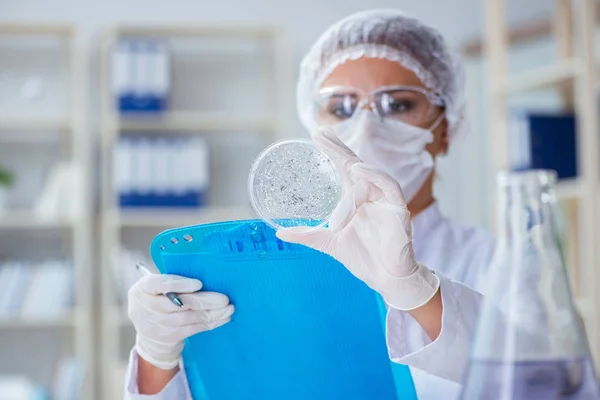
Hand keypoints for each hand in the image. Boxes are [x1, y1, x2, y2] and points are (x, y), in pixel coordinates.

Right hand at [128, 274, 233, 369]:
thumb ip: (174, 280)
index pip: (159, 284)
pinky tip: (222, 318)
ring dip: (211, 314)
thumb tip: (206, 276)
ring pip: (188, 319)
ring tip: (228, 309)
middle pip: (178, 304)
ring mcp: (155, 325)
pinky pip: (193, 329)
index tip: (199, 283)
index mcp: (143, 288)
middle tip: (224, 299)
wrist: (147, 330)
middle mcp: (146, 307)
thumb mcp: (158, 286)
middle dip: (204, 301)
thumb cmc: (158, 298)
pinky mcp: (168, 337)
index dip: (179, 284)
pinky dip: (209, 323)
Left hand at [276, 127, 439, 310]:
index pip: (343, 168)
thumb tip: (279, 232)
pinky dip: (374, 177)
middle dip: (338, 147)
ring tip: (334, 158)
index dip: (332, 151)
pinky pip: (389, 186)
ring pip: (367, 176)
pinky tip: (359, 171)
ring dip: (350, 170)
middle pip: (354, 163)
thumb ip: (307, 235)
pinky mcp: (398, 209)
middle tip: (320, 133)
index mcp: (355, 199)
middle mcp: (370, 194)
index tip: (316, 134)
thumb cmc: (363, 258)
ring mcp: (384, 200)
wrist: (385, 279)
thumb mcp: (329, 243)